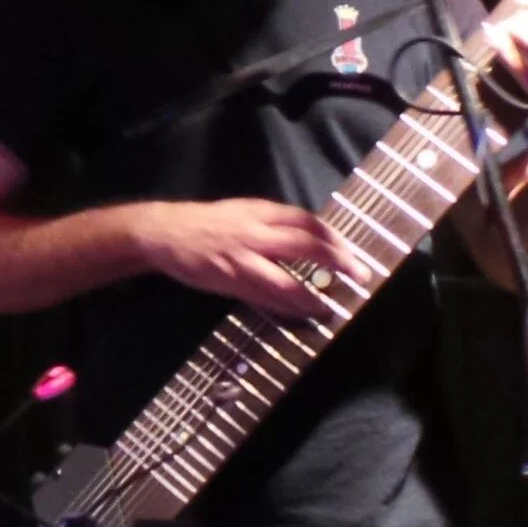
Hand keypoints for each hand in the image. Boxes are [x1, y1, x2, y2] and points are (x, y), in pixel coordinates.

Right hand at [130, 198, 371, 318]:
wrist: (168, 233)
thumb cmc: (210, 222)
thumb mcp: (244, 211)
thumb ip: (273, 223)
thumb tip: (308, 238)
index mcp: (261, 211)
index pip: (306, 221)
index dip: (332, 235)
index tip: (352, 249)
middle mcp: (256, 233)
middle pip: (305, 245)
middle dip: (336, 260)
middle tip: (359, 275)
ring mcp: (243, 259)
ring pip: (286, 281)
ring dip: (312, 297)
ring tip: (329, 307)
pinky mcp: (231, 281)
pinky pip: (265, 299)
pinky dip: (286, 309)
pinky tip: (301, 314)